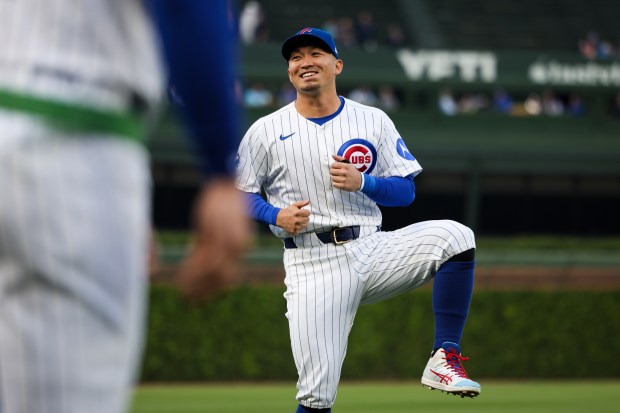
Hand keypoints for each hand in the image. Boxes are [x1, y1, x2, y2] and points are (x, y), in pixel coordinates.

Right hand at [176, 177, 252, 300]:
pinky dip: (189, 270)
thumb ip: (215, 245)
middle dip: (205, 292)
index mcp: (243, 245)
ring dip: (195, 283)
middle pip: (222, 279)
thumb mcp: (222, 228)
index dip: (214, 290)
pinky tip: (180, 276)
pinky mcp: (211, 232)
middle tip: (190, 300)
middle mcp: (238, 246)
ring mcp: (224, 240)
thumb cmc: (222, 203)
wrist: (224, 180)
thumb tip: (203, 261)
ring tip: (182, 291)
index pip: (230, 277)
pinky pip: (199, 258)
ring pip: (209, 272)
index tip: (202, 298)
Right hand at [276, 200, 310, 234]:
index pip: (308, 213)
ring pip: (305, 225)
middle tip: (301, 217)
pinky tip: (296, 225)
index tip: (304, 213)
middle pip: (307, 220)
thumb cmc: (288, 211)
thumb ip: (302, 203)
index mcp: (296, 212)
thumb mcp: (294, 205)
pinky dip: (299, 228)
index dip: (306, 212)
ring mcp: (294, 226)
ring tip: (299, 221)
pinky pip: (300, 230)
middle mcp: (295, 220)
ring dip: (303, 223)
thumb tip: (308, 201)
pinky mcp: (293, 231)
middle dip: (305, 218)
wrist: (279, 218)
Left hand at [330, 155, 361, 191]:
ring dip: (334, 178)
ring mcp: (344, 179)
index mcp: (346, 166)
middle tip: (336, 174)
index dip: (333, 167)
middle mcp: (345, 172)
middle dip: (333, 172)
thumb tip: (333, 155)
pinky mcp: (344, 186)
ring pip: (332, 178)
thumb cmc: (353, 172)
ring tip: (338, 178)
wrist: (361, 181)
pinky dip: (335, 183)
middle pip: (331, 171)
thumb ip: (340, 159)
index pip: (333, 165)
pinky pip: (334, 184)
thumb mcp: (348, 164)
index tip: (336, 168)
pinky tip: (339, 182)